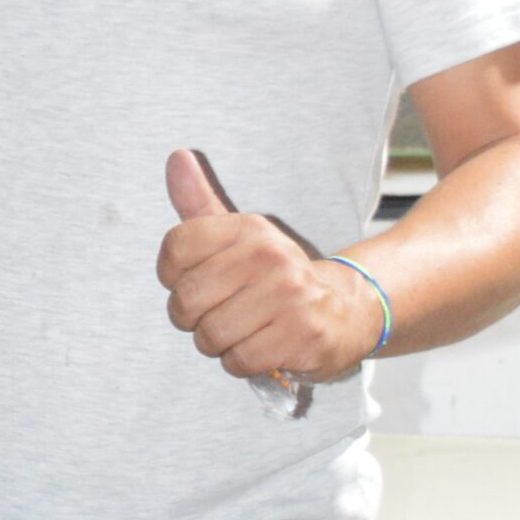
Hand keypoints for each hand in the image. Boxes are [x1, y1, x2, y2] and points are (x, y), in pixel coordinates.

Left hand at [157, 149, 384, 384]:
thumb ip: (200, 202)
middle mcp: (270, 256)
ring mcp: (290, 297)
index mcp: (249, 228)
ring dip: (219, 344)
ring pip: (210, 336)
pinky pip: (238, 361)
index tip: (197, 280)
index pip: (175, 248)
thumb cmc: (276, 277)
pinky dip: (242, 363)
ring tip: (245, 330)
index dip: (172, 277)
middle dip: (194, 319)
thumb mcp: (240, 236)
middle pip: (185, 301)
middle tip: (222, 313)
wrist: (346, 309)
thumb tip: (176, 156)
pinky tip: (263, 347)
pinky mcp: (303, 336)